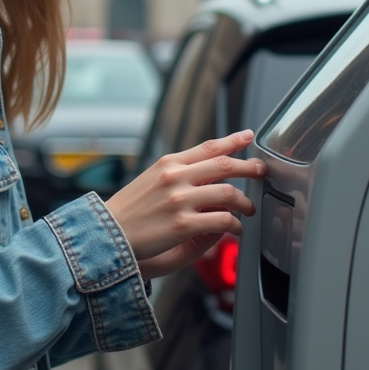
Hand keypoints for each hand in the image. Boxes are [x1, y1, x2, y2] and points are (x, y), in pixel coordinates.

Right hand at [104, 130, 265, 279]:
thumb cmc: (129, 210)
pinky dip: (234, 225)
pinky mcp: (182, 224)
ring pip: (228, 194)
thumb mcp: (151, 180)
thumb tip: (209, 177)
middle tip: (261, 172)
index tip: (248, 136)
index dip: (232, 141)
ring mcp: (179, 200)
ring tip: (248, 209)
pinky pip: (221, 221)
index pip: (207, 147)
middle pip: (224, 166)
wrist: (106, 233)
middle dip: (249, 167)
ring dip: (245, 202)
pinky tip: (236, 230)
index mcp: (168, 164)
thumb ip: (179, 175)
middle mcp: (175, 177)